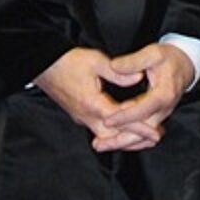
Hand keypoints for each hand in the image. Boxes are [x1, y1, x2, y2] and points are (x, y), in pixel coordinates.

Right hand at [34, 48, 153, 152]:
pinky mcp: (79, 115)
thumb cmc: (67, 62)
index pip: (121, 121)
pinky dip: (114, 133)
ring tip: (144, 137)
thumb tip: (138, 77)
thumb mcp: (96, 61)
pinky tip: (124, 129)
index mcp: (91, 103)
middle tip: (155, 138)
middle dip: (135, 138)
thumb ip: (119, 72)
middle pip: (114, 136)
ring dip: (124, 137)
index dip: (140, 127)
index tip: (155, 132)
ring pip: (106, 136)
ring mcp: (81, 117)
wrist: (44, 65)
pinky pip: (99, 130)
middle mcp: (85, 116)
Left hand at [97, 44, 195, 151]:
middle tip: (99, 144)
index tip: (107, 119)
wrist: (185, 64)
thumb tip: (114, 67)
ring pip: (143, 136)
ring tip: (101, 145)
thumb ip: (133, 61)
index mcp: (164, 94)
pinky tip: (112, 140)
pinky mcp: (157, 116)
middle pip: (143, 131)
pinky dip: (128, 138)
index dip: (125, 116)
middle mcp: (164, 109)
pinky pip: (143, 132)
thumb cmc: (168, 58)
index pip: (143, 109)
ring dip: (122, 142)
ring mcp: (161, 114)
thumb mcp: (153, 53)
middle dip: (121, 139)